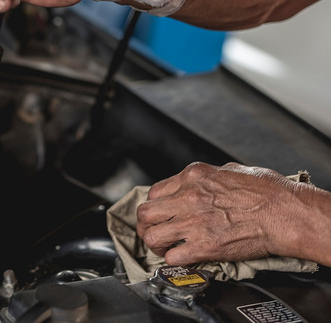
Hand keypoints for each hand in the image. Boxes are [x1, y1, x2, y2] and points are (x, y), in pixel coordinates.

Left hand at [136, 162, 315, 264]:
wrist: (285, 214)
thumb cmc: (269, 192)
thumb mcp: (231, 170)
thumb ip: (209, 177)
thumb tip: (202, 183)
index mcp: (193, 176)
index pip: (154, 192)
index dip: (155, 206)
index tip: (160, 214)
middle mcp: (187, 197)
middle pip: (145, 213)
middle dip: (146, 225)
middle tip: (155, 231)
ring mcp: (193, 222)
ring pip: (151, 236)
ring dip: (156, 245)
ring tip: (164, 247)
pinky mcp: (203, 246)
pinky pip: (172, 257)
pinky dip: (173, 260)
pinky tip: (181, 257)